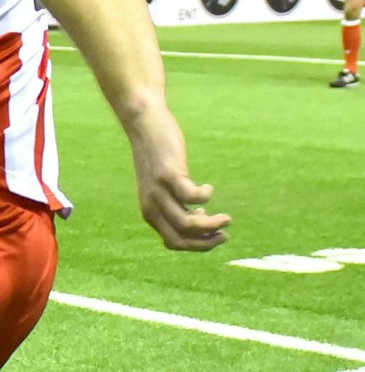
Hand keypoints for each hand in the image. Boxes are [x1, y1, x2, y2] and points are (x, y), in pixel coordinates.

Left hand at [128, 109, 228, 251]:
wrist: (144, 126)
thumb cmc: (158, 158)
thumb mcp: (163, 187)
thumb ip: (175, 204)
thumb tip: (199, 218)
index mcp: (151, 213)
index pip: (174, 243)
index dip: (196, 245)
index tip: (212, 233)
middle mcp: (152, 206)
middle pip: (181, 239)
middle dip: (207, 243)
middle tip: (225, 233)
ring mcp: (159, 191)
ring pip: (188, 224)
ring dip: (212, 225)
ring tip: (227, 217)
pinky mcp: (169, 174)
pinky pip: (191, 197)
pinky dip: (206, 196)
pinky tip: (208, 188)